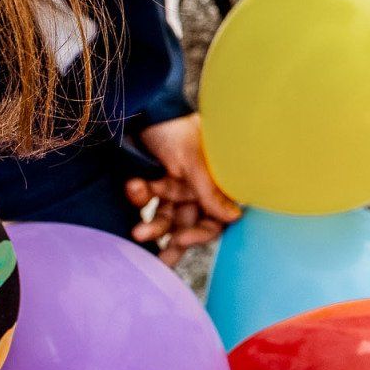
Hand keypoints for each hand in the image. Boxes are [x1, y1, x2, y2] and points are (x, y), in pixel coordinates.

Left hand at [126, 114, 241, 265]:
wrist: (141, 106)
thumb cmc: (175, 128)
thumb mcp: (194, 160)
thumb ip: (211, 191)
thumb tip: (235, 218)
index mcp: (214, 181)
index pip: (215, 218)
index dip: (201, 233)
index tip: (182, 239)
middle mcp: (196, 187)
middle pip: (188, 224)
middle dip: (172, 242)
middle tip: (157, 262)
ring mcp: (174, 185)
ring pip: (165, 217)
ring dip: (152, 226)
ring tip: (136, 232)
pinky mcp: (152, 181)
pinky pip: (147, 201)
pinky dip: (139, 198)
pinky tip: (134, 186)